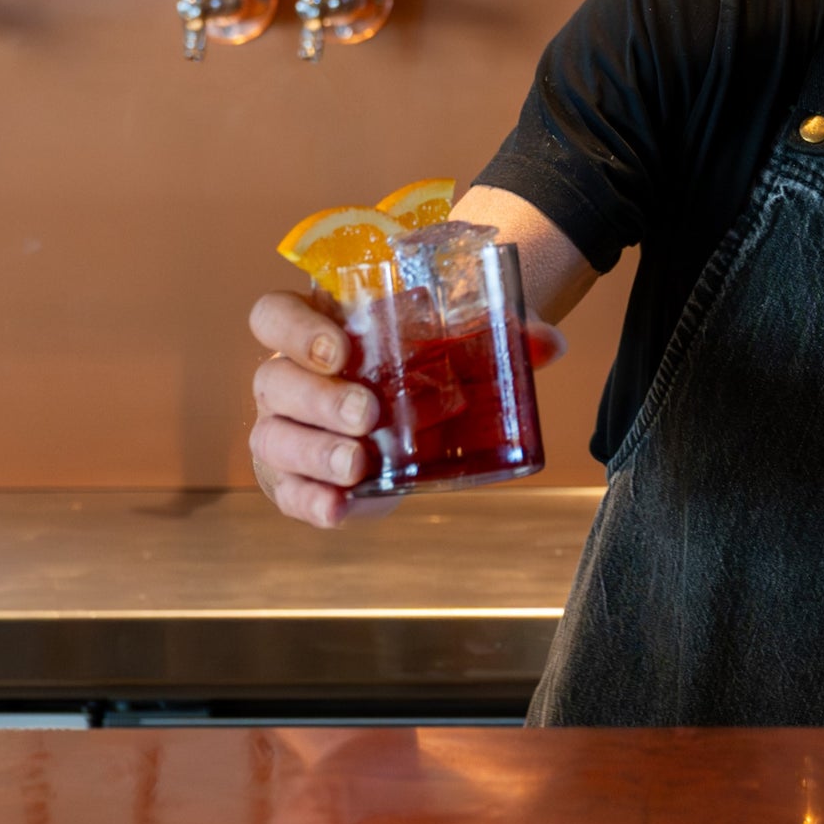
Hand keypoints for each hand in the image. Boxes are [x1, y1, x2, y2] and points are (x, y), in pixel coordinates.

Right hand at [247, 291, 564, 527]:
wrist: (417, 413)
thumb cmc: (426, 362)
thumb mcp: (461, 342)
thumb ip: (503, 334)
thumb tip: (549, 345)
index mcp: (315, 327)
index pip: (273, 315)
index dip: (296, 329)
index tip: (341, 348)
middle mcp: (287, 376)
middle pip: (274, 379)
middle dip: (318, 397)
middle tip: (368, 412)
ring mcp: (285, 430)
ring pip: (274, 437)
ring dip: (315, 451)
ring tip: (359, 463)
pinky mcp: (296, 479)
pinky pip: (288, 491)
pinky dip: (311, 501)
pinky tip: (339, 508)